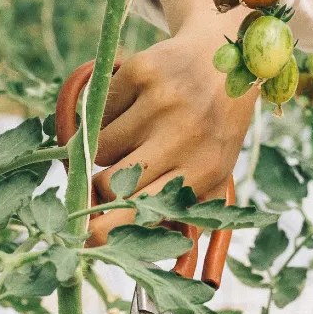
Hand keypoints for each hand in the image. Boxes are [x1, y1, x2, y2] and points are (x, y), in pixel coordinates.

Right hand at [88, 0, 253, 244]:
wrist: (225, 57)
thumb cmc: (214, 128)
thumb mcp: (216, 174)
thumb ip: (187, 216)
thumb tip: (152, 257)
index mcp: (204, 171)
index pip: (143, 212)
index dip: (107, 229)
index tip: (87, 237)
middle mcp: (184, 135)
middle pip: (110, 182)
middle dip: (98, 188)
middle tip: (102, 182)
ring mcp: (161, 101)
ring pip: (99, 147)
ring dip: (105, 149)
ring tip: (132, 136)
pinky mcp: (141, 72)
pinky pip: (98, 111)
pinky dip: (106, 114)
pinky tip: (133, 106)